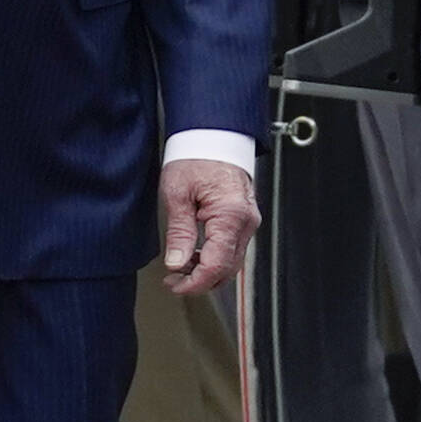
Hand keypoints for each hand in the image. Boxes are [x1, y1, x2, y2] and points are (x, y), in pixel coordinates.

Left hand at [158, 156, 256, 295]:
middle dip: (199, 281)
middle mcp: (246, 221)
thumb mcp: (178, 193)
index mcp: (230, 215)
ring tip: (179, 268)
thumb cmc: (196, 156)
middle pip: (227, 270)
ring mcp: (248, 222)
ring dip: (206, 272)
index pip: (216, 265)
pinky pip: (232, 249)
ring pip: (231, 263)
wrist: (213, 136)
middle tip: (172, 281)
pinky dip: (214, 259)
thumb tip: (176, 263)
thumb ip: (179, 232)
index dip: (194, 283)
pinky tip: (194, 256)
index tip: (175, 285)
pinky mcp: (243, 220)